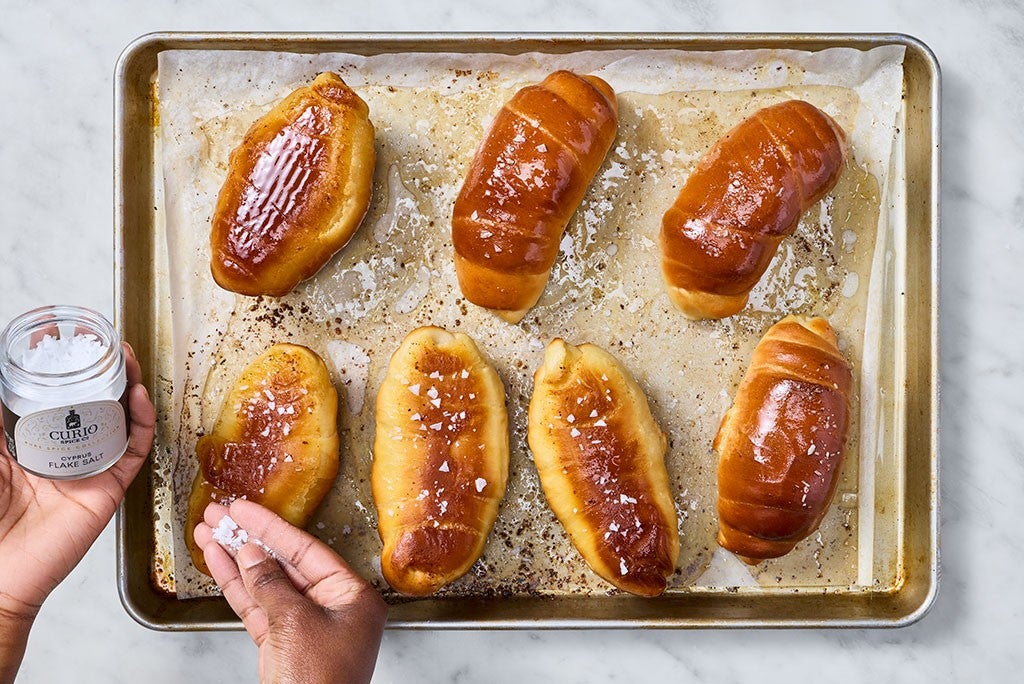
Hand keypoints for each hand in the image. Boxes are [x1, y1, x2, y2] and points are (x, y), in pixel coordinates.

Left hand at [0, 342, 154, 680]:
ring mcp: (87, 468)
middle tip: (101, 340)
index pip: (46, 393)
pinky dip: (142, 421)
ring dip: (126, 384)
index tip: (55, 334)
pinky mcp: (110, 487)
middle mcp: (59, 451)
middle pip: (88, 399)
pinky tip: (137, 396)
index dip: (55, 363)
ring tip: (125, 357)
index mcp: (23, 443)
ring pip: (117, 418)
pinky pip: (135, 449)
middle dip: (98, 367)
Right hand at [194, 499, 387, 683]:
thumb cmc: (317, 683)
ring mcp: (307, 626)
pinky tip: (217, 563)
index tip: (244, 508)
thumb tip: (254, 554)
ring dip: (236, 558)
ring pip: (267, 583)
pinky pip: (258, 607)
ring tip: (208, 533)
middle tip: (220, 514)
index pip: (306, 549)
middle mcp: (334, 607)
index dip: (271, 526)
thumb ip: (271, 584)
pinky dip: (237, 586)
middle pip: (286, 561)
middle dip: (249, 538)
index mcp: (353, 596)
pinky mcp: (283, 645)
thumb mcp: (294, 624)